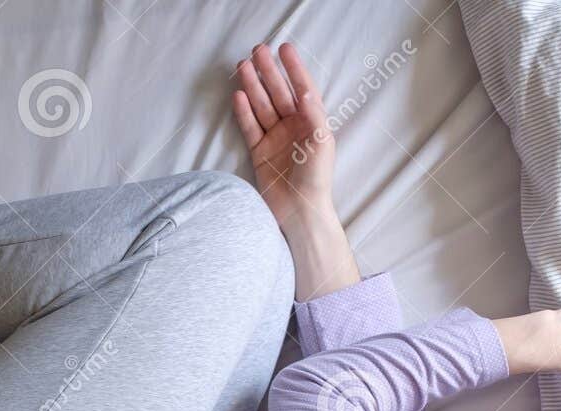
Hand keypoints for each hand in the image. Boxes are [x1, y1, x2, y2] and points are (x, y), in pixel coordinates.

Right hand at [232, 43, 332, 227]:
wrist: (300, 212)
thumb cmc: (317, 179)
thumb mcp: (322, 145)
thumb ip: (314, 116)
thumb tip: (303, 92)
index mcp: (312, 123)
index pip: (302, 88)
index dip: (294, 68)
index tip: (285, 48)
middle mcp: (293, 127)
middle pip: (278, 92)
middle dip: (268, 71)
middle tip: (257, 50)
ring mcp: (275, 138)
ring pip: (262, 106)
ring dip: (253, 86)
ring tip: (241, 66)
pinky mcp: (260, 152)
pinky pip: (250, 127)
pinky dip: (244, 112)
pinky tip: (238, 95)